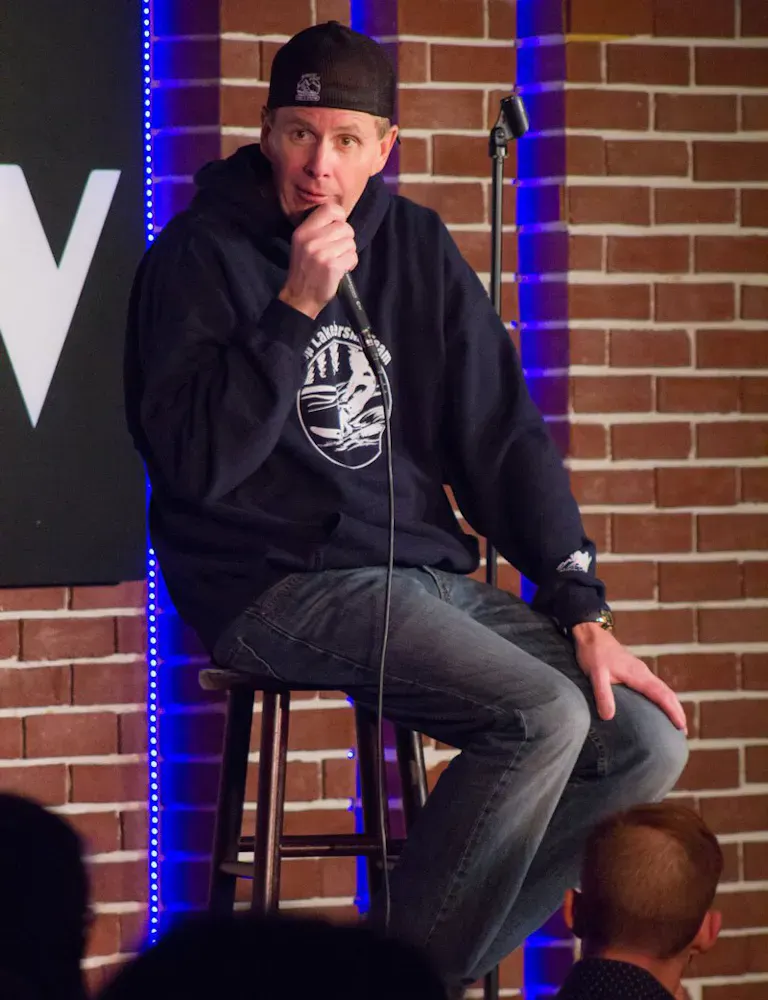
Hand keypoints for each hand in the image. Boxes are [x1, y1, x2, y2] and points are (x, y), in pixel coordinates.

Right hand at [278, 203, 357, 319]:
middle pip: (344, 227)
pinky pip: (353, 257)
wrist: (300, 297)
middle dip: (346, 238)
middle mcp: (311, 239)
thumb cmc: (305, 270)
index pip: (329, 209)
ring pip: (350, 242)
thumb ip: (318, 229)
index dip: (340, 217)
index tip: (338, 228)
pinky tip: (341, 269)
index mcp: (303, 231)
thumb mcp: (303, 244)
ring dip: (348, 252)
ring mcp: (322, 253)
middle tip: (338, 250)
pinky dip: (350, 264)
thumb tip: (341, 219)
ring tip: (337, 261)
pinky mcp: (332, 266)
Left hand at [572, 622, 687, 731]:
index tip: (682, 726)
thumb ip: (603, 694)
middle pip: (667, 693)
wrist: (590, 634)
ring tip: (674, 722)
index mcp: (638, 674)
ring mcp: (639, 670)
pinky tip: (656, 705)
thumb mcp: (595, 674)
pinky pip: (653, 686)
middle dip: (677, 710)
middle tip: (684, 731)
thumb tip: (608, 717)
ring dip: (670, 704)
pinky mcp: (633, 670)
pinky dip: (661, 697)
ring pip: (661, 689)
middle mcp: (643, 672)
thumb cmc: (593, 653)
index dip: (672, 711)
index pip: (662, 695)